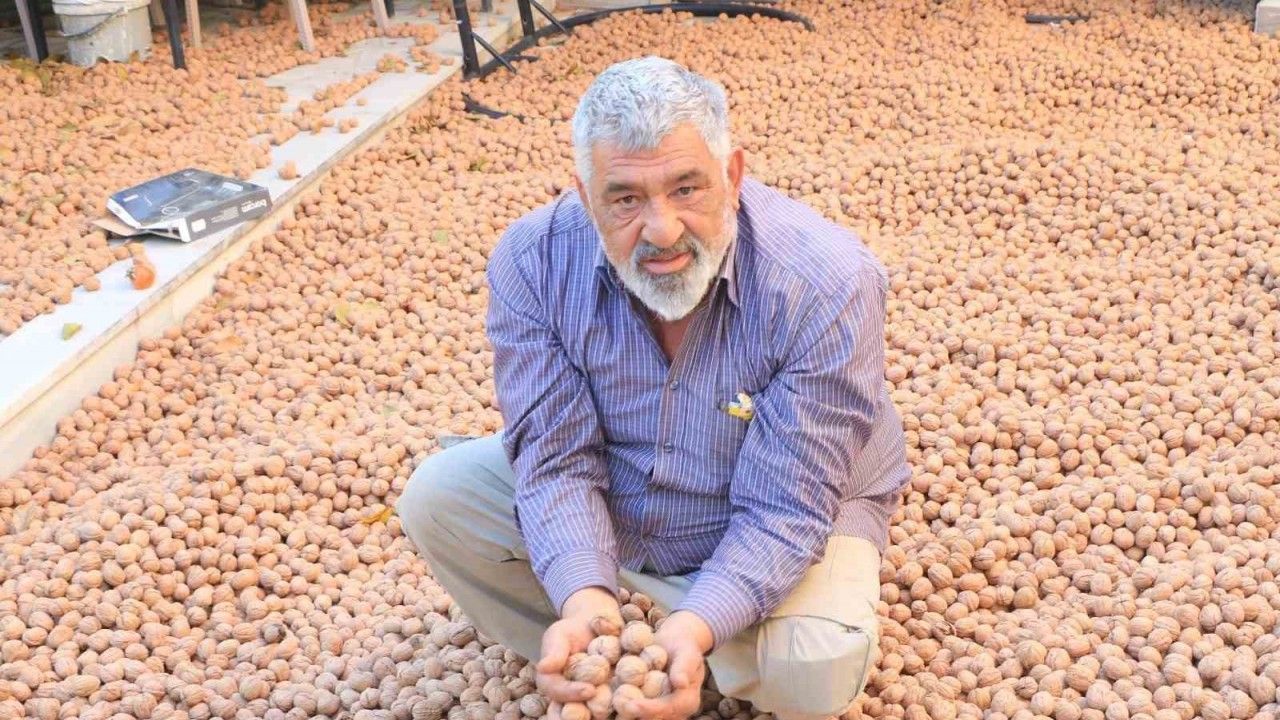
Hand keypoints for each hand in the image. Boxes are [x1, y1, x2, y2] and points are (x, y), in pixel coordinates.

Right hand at [537, 587, 621, 707]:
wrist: (597, 622)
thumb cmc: (573, 629)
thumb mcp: (559, 635)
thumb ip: (554, 652)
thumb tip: (542, 667)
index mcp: (556, 687)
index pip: (559, 695)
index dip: (572, 695)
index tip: (588, 689)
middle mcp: (574, 698)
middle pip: (577, 713)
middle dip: (589, 715)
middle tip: (606, 710)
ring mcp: (595, 699)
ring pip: (600, 712)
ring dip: (615, 712)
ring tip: (629, 709)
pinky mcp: (615, 695)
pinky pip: (622, 703)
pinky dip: (632, 704)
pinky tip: (645, 704)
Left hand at [615, 610, 713, 719]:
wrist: (676, 641)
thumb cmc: (683, 644)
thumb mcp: (686, 651)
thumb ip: (684, 667)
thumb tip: (681, 683)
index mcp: (687, 701)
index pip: (668, 709)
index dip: (650, 709)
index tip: (632, 706)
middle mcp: (674, 710)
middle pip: (653, 719)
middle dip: (633, 716)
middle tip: (615, 708)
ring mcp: (660, 709)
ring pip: (641, 718)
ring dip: (625, 715)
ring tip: (605, 710)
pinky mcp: (647, 704)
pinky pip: (634, 710)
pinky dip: (620, 708)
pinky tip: (605, 704)